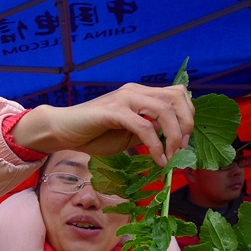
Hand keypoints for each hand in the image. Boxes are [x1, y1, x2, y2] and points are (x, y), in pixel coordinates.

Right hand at [15, 83, 193, 166]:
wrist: (62, 130)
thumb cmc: (93, 134)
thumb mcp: (128, 134)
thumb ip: (148, 132)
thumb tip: (171, 142)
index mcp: (141, 94)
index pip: (177, 95)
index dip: (188, 117)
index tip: (185, 143)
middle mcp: (136, 91)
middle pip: (176, 99)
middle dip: (186, 126)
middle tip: (182, 150)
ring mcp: (125, 99)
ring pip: (164, 110)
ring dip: (174, 136)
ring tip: (172, 157)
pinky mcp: (114, 111)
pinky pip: (143, 126)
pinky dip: (155, 145)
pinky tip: (157, 159)